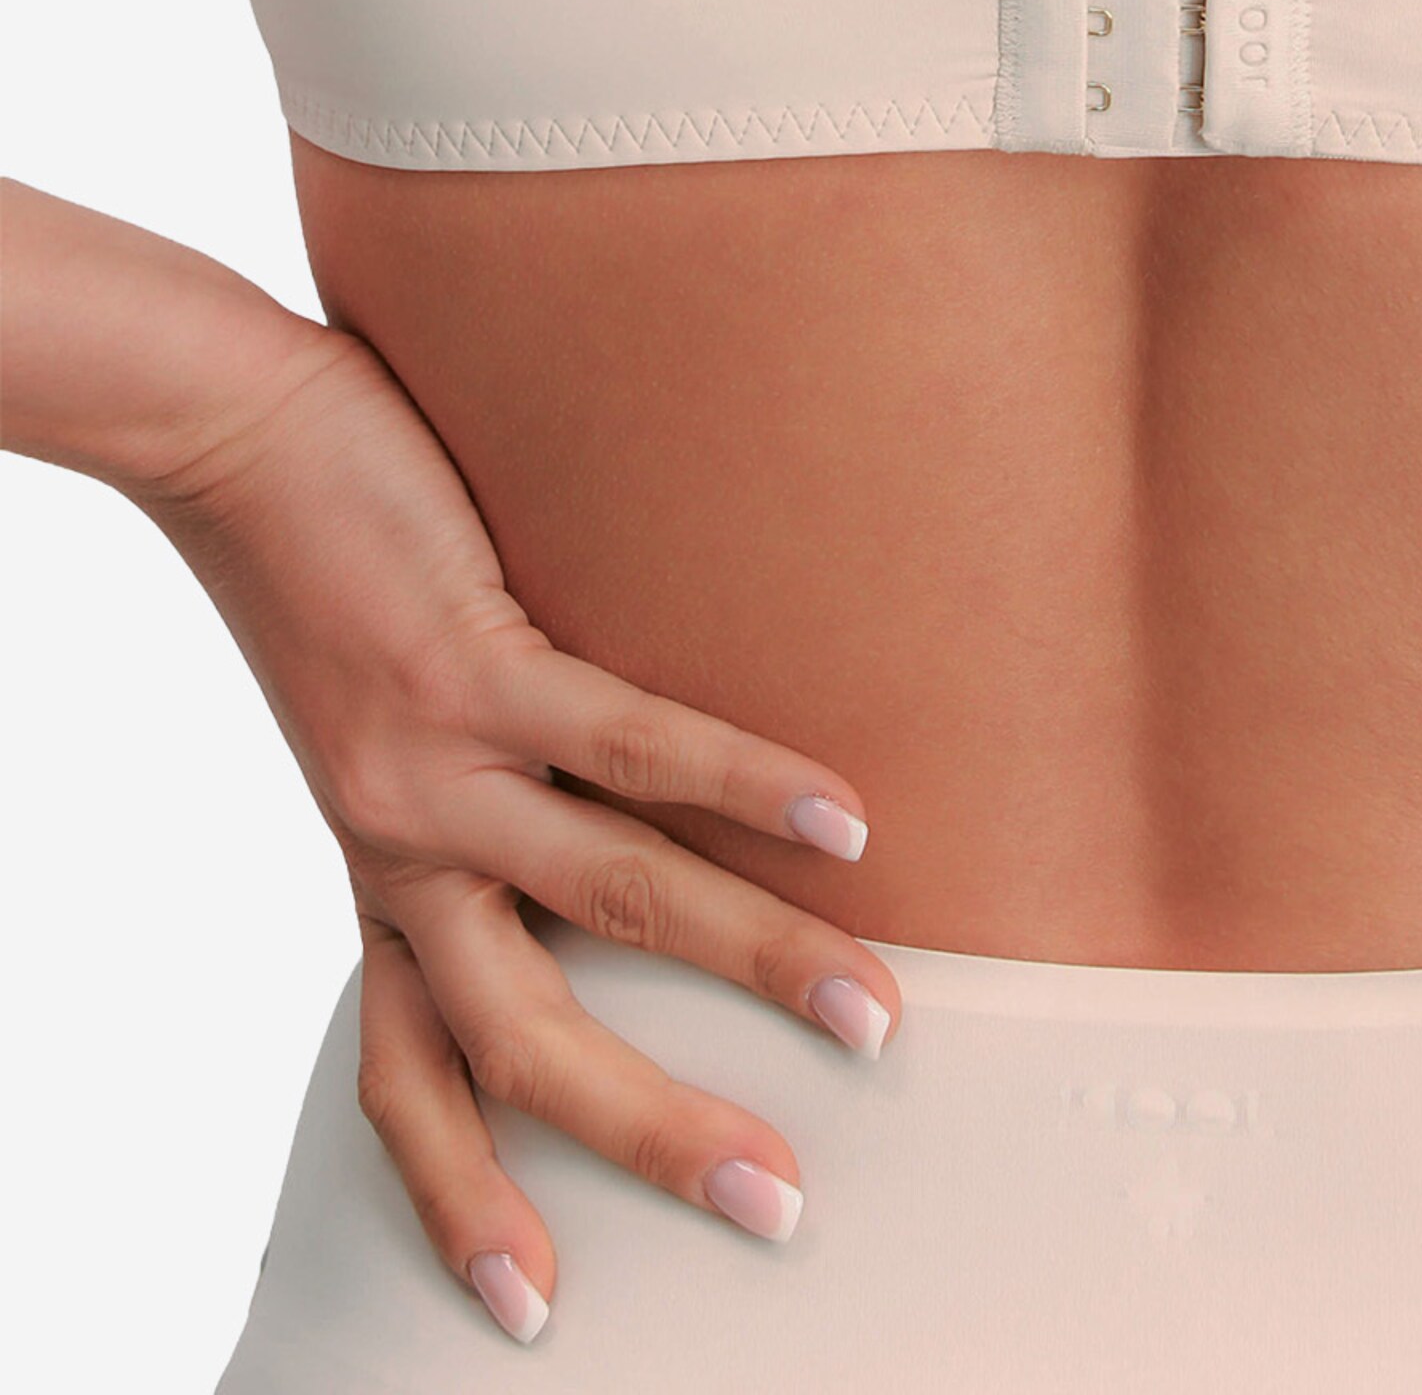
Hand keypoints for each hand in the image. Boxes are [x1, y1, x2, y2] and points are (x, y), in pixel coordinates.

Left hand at [132, 276, 894, 1348]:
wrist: (229, 435)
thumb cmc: (323, 556)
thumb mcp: (378, 716)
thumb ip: (472, 779)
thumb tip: (595, 800)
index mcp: (381, 870)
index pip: (412, 1075)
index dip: (463, 1197)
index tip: (531, 1308)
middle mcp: (401, 846)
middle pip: (524, 1042)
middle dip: (655, 1134)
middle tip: (776, 1204)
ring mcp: (438, 763)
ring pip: (612, 901)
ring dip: (756, 963)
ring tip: (872, 1010)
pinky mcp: (478, 664)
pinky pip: (633, 745)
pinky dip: (750, 783)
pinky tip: (843, 812)